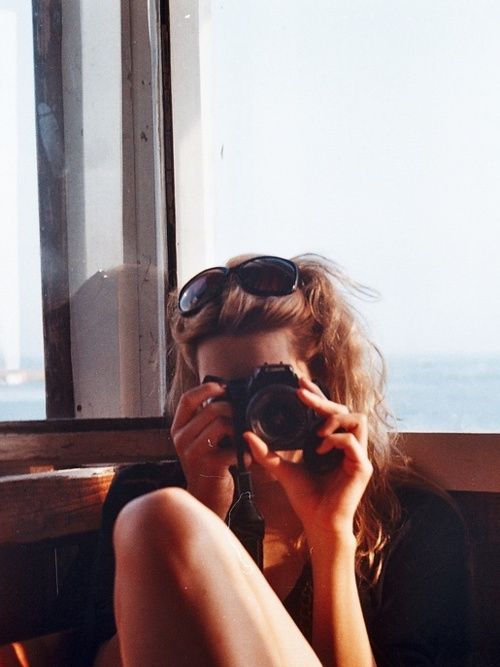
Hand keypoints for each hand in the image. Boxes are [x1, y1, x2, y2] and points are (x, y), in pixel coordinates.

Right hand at [171, 382, 239, 518]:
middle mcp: (181, 438)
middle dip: (233, 411)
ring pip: (222, 424)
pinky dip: (245, 454)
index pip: (187, 399)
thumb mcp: (200, 439)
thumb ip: (206, 419)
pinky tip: (245, 460)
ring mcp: (192, 452)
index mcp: (178, 428)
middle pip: (212, 409)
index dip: (207, 388)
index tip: (224, 387)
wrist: (206, 498)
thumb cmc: (209, 464)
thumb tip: (227, 394)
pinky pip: (233, 449)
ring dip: (239, 430)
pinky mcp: (207, 465)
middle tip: (242, 420)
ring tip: (243, 441)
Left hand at [244, 377, 372, 545]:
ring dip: (334, 419)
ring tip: (317, 431)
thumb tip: (248, 435)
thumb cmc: (307, 498)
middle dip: (323, 400)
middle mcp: (348, 445)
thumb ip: (267, 453)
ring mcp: (358, 455)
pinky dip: (336, 440)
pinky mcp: (362, 467)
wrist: (318, 523)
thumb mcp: (282, 470)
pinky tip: (320, 448)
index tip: (301, 383)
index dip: (318, 394)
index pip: (331, 411)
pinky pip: (353, 442)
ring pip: (357, 419)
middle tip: (302, 395)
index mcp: (333, 442)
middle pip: (344, 409)